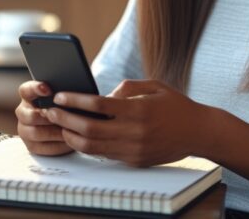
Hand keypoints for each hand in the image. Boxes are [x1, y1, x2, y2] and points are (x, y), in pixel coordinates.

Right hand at [15, 80, 73, 155]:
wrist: (64, 126)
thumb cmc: (64, 108)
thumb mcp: (62, 98)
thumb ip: (61, 94)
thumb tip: (70, 93)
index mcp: (28, 96)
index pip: (26, 90)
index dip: (36, 89)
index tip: (48, 90)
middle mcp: (23, 112)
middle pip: (30, 116)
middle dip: (50, 117)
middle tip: (64, 116)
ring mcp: (25, 130)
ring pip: (36, 133)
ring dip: (55, 132)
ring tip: (70, 129)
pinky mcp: (32, 146)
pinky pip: (43, 147)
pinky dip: (58, 145)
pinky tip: (70, 140)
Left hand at [44, 79, 208, 166]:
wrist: (198, 132)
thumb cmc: (175, 105)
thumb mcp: (153, 86)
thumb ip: (126, 87)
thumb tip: (102, 95)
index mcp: (138, 110)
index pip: (98, 105)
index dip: (75, 100)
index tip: (60, 95)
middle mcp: (134, 132)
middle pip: (89, 129)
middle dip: (65, 119)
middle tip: (50, 111)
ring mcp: (134, 149)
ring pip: (92, 147)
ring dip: (71, 136)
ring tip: (60, 124)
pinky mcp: (134, 161)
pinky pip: (104, 154)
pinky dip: (88, 146)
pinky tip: (78, 135)